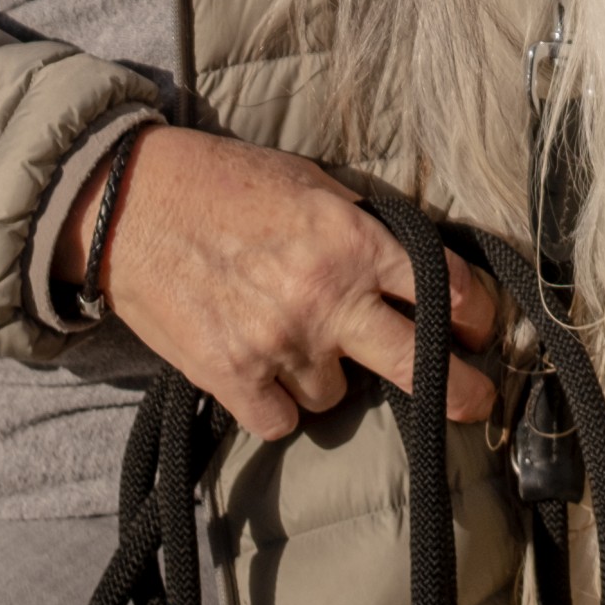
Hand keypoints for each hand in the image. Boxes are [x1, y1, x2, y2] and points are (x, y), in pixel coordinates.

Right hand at [53, 127, 497, 440]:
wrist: (127, 205)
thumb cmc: (220, 183)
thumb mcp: (308, 183)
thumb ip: (362, 227)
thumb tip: (414, 269)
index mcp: (351, 239)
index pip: (440, 289)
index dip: (470, 314)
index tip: (475, 329)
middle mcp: (324, 295)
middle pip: (417, 364)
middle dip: (459, 390)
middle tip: (477, 401)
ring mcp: (279, 343)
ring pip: (336, 396)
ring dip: (325, 375)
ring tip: (289, 336)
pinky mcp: (232, 377)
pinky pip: (283, 421)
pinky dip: (276, 404)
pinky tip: (259, 369)